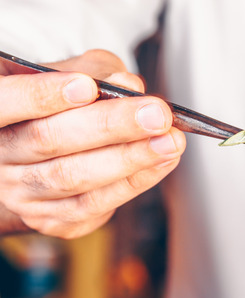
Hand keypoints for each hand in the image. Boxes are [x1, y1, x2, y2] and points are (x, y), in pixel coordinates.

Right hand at [0, 49, 185, 237]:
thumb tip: (129, 85)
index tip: (88, 87)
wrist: (44, 152)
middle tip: (156, 114)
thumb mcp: (69, 73)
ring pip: (74, 178)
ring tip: (169, 140)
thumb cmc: (58, 104)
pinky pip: (94, 204)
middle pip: (49, 141)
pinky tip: (163, 162)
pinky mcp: (51, 219)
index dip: (44, 96)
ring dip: (130, 159)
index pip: (7, 103)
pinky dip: (135, 182)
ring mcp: (22, 192)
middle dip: (110, 126)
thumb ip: (95, 72)